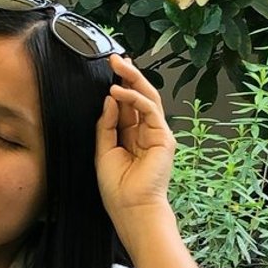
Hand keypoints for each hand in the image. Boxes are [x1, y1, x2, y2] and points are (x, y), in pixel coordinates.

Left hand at [94, 54, 175, 226]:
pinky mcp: (164, 138)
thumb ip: (106, 125)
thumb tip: (109, 100)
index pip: (127, 105)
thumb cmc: (118, 189)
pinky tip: (118, 92)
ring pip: (148, 98)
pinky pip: (150, 110)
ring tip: (118, 64)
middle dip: (128, 75)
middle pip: (139, 97)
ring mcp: (158, 134)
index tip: (109, 69)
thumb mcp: (104, 151)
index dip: (120, 86)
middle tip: (115, 58)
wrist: (131, 209)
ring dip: (133, 79)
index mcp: (132, 137)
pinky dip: (134, 98)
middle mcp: (147, 133)